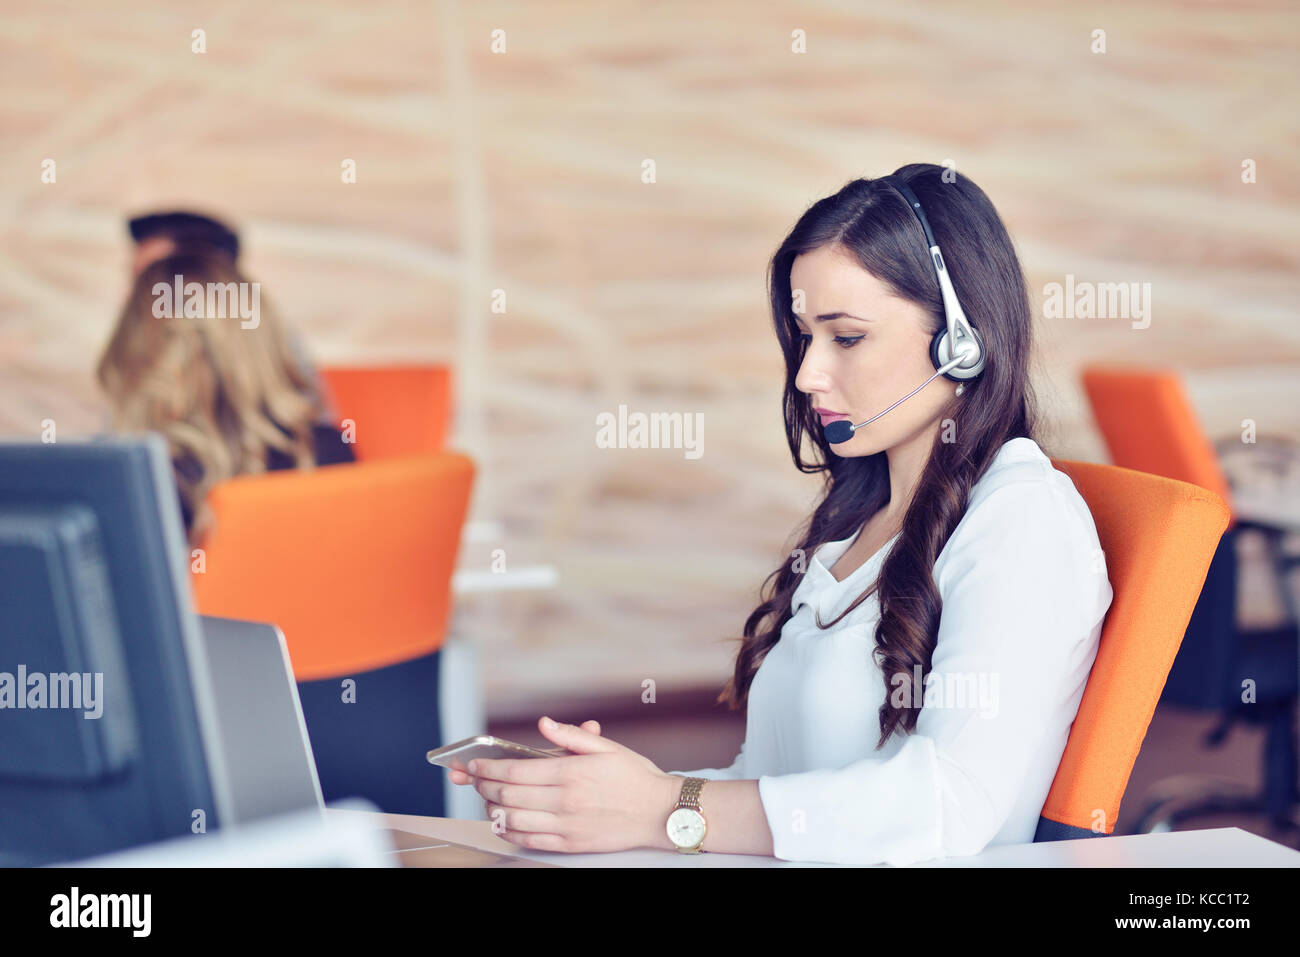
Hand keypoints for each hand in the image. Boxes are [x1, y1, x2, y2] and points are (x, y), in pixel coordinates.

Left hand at [449, 716, 676, 852]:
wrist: (661, 813)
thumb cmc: (636, 778)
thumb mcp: (607, 747)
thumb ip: (571, 736)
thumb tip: (544, 724)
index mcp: (571, 773)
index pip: (514, 771)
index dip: (487, 768)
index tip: (475, 764)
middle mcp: (565, 801)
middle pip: (507, 795)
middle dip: (483, 786)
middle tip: (475, 780)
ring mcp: (566, 826)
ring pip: (512, 820)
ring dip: (491, 809)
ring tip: (487, 799)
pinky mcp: (569, 844)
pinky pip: (528, 841)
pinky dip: (508, 831)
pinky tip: (504, 822)